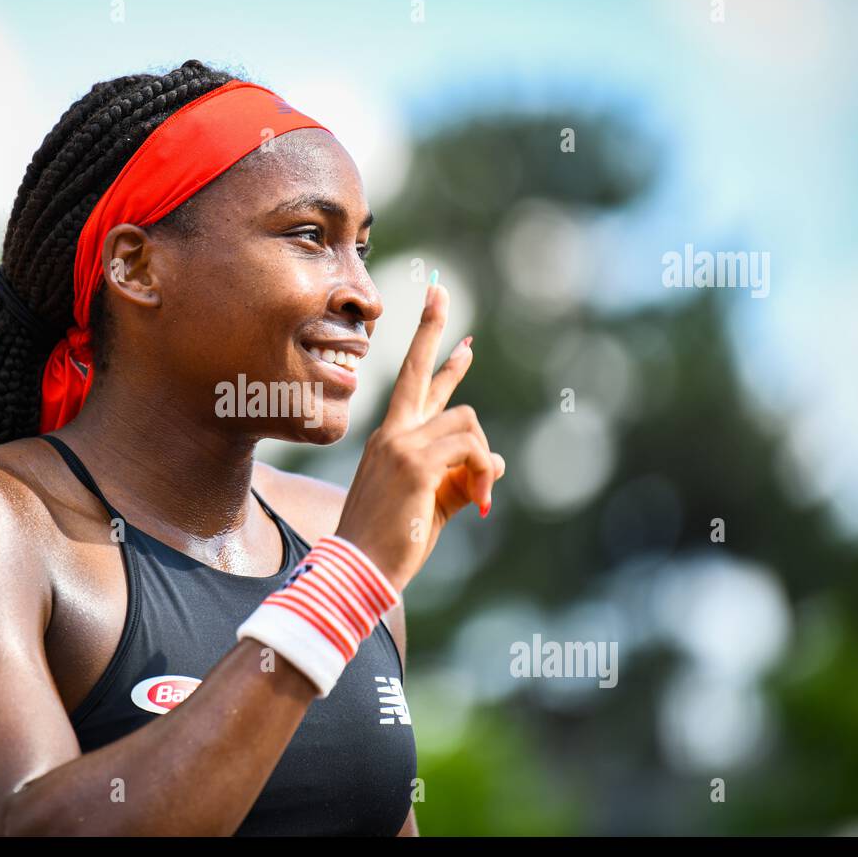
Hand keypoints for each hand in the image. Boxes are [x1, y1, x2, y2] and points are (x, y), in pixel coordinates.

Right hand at [335, 279, 504, 591]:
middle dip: (431, 329)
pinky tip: (479, 502)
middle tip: (437, 289)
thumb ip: (462, 479)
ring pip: (466, 422)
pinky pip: (472, 449)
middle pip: (417, 371)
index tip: (447, 323)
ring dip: (483, 459)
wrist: (359, 568)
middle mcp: (391, 433)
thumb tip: (499, 463)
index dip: (430, 351)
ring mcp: (400, 444)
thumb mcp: (431, 504)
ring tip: (478, 497)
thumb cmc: (391, 541)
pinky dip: (484, 473)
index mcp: (390, 440)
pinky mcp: (414, 462)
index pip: (412, 385)